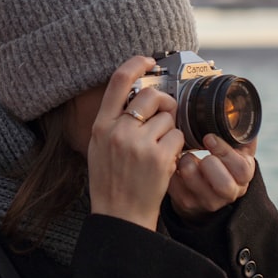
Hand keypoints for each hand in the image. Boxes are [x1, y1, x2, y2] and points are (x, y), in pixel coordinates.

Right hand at [88, 56, 184, 229]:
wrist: (120, 217)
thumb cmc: (111, 184)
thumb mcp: (98, 149)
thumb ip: (113, 123)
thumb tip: (137, 97)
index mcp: (100, 126)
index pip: (118, 81)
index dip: (136, 64)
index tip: (149, 61)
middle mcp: (118, 131)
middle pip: (151, 96)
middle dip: (164, 104)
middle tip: (165, 118)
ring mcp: (139, 144)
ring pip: (169, 118)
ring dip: (170, 133)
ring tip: (159, 152)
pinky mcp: (159, 157)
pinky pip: (179, 137)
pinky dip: (177, 148)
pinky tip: (166, 162)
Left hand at [168, 134, 256, 221]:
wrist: (205, 190)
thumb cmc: (221, 163)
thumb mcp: (235, 151)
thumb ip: (238, 135)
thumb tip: (236, 112)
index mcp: (243, 178)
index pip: (241, 168)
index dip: (224, 150)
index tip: (208, 138)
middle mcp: (228, 194)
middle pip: (223, 183)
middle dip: (207, 162)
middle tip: (199, 153)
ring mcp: (207, 201)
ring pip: (193, 179)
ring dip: (185, 162)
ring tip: (185, 157)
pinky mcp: (187, 203)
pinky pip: (174, 183)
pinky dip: (171, 169)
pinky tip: (174, 164)